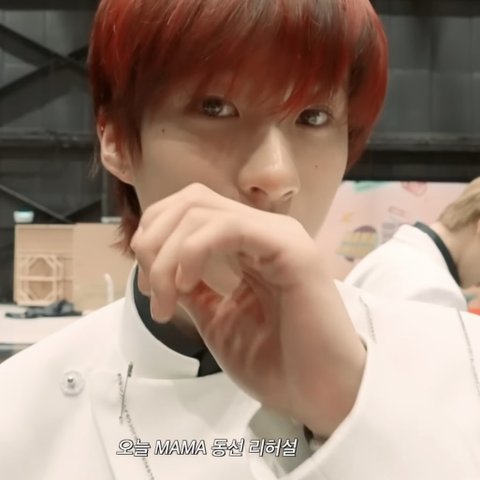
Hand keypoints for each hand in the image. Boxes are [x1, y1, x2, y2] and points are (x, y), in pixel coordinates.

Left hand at [131, 183, 365, 436]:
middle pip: (190, 200)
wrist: (320, 395)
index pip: (191, 209)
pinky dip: (193, 251)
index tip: (149, 288)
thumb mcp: (216, 318)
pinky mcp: (290, 249)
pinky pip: (229, 228)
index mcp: (248, 244)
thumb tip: (161, 266)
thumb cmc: (276, 362)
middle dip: (153, 240)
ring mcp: (278, 235)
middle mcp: (263, 230)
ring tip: (165, 298)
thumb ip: (192, 288)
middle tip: (151, 289)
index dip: (155, 238)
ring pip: (202, 209)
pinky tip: (187, 284)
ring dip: (167, 253)